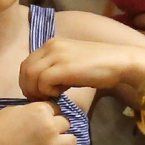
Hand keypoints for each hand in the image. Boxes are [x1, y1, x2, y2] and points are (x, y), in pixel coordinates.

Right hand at [0, 100, 92, 144]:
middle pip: (66, 123)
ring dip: (66, 142)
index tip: (41, 121)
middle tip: (43, 134)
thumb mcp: (13, 109)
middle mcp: (50, 126)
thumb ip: (31, 108)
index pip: (56, 109)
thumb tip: (41, 110)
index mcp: (41, 110)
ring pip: (72, 141)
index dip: (50, 114)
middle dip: (58, 127)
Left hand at [19, 35, 144, 105]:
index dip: (28, 81)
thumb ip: (55, 69)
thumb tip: (42, 86)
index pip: (27, 63)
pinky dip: (47, 92)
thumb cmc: (99, 67)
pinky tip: (61, 93)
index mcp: (52, 44)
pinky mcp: (64, 67)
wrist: (119, 62)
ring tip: (52, 97)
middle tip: (41, 99)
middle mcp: (51, 46)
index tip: (39, 94)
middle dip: (28, 88)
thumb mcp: (71, 63)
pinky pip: (43, 82)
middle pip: (25, 69)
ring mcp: (57, 55)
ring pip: (31, 76)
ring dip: (37, 91)